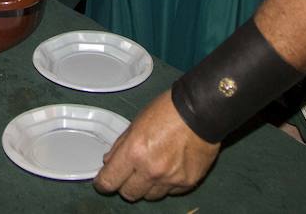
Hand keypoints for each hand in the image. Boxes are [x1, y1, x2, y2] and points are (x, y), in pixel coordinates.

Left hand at [93, 89, 221, 201]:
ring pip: (150, 196)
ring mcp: (171, 179)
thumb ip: (121, 145)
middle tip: (130, 173)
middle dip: (125, 185)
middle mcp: (151, 170)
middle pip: (128, 194)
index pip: (109, 181)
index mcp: (135, 152)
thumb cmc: (170, 110)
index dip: (103, 183)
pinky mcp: (188, 182)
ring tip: (153, 167)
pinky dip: (167, 184)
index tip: (103, 182)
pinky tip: (170, 168)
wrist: (202, 111)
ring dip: (147, 186)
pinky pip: (170, 192)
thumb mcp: (137, 122)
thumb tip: (110, 161)